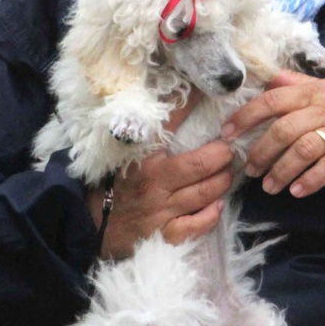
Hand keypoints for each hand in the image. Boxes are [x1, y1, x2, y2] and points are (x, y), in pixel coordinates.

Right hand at [87, 95, 233, 259]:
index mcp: (141, 157)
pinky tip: (217, 204)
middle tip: (229, 148)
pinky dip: (212, 214)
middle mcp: (153, 182)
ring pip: (204, 192)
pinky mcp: (166, 234)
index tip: (205, 90)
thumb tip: (171, 103)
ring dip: (223, 180)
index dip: (189, 104)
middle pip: (199, 164)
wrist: (94, 226)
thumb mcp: (126, 156)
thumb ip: (148, 136)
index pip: (168, 124)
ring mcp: (161, 210)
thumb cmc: (116, 186)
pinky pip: (198, 224)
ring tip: (229, 172)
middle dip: (221, 154)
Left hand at [221, 70, 324, 197]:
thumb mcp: (317, 85)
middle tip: (249, 169)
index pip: (272, 101)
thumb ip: (290, 83)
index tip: (227, 133)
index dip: (246, 116)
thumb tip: (264, 78)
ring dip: (283, 170)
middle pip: (285, 130)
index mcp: (309, 94)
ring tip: (269, 187)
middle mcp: (321, 112)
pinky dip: (312, 180)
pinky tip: (296, 191)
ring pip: (305, 150)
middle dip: (262, 151)